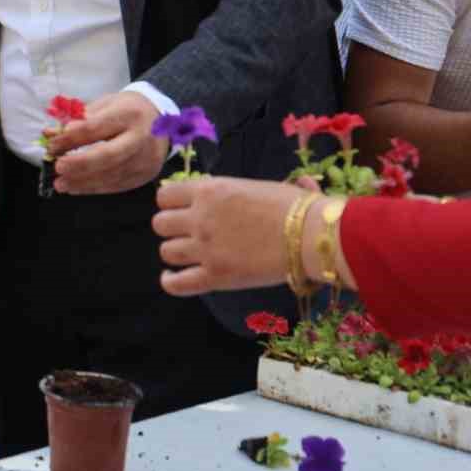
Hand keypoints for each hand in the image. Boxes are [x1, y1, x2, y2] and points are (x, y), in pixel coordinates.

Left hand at [49, 92, 169, 194]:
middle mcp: (141, 138)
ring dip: (82, 181)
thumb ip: (77, 120)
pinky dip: (93, 188)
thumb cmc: (127, 110)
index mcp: (128, 114)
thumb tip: (50, 134)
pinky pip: (116, 185)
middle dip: (80, 163)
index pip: (96, 128)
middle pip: (108, 155)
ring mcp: (145, 159)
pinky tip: (75, 187)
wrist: (162, 120)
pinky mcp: (145, 175)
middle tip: (58, 167)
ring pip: (111, 175)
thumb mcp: (104, 105)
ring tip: (60, 183)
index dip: (71, 138)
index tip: (52, 145)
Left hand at [151, 176, 309, 295]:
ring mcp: (205, 248)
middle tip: (186, 233)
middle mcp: (200, 217)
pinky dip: (171, 282)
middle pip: (160, 224)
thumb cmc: (294, 207)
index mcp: (208, 191)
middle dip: (171, 228)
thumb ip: (240, 190)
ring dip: (175, 253)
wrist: (310, 235)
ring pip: (166, 251)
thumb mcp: (258, 187)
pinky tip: (173, 278)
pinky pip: (177, 283)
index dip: (170, 204)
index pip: (165, 196)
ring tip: (186, 256)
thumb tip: (265, 188)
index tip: (180, 210)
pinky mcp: (215, 276)